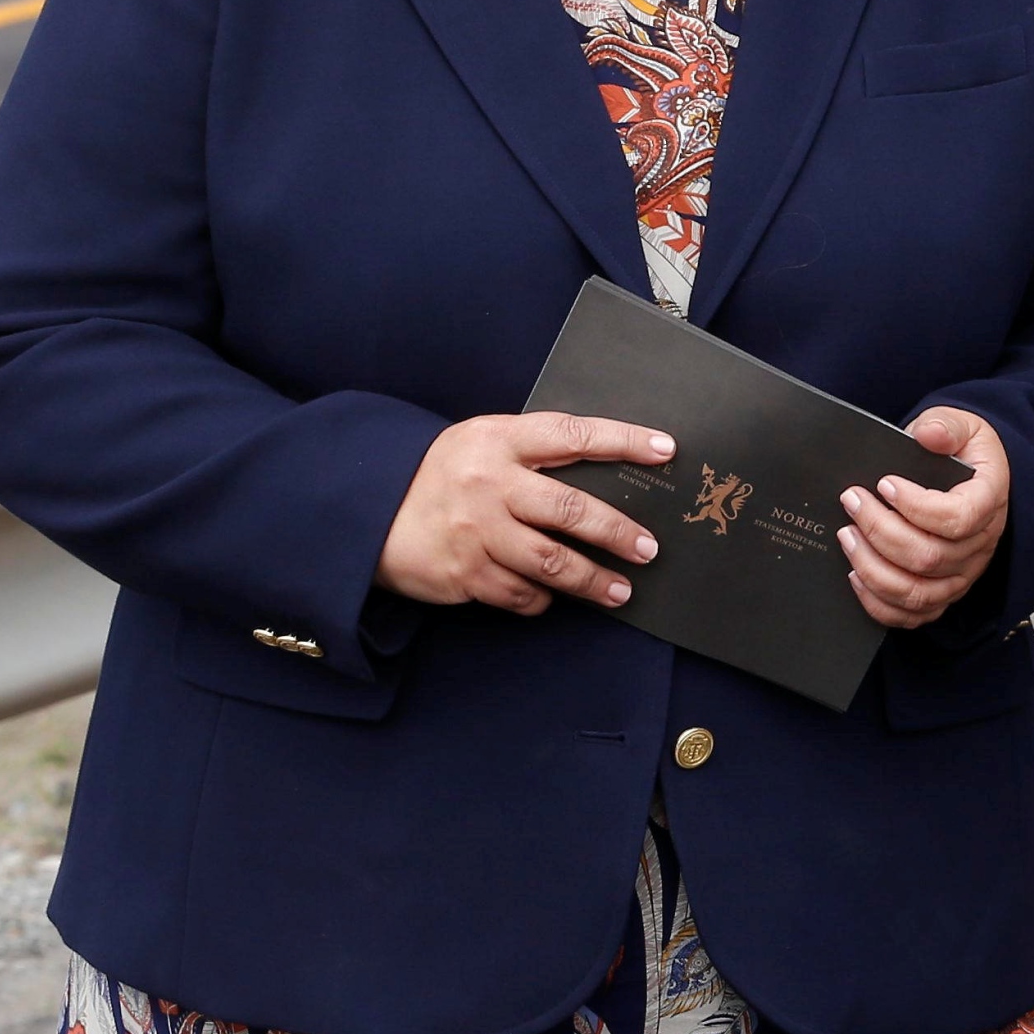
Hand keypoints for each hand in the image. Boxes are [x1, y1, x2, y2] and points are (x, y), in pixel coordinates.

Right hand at [376, 411, 675, 615]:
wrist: (367, 509)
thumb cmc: (441, 472)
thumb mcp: (483, 442)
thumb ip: (533, 452)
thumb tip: (603, 471)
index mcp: (500, 440)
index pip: (574, 435)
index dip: (624, 440)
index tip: (666, 450)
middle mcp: (491, 485)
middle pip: (570, 510)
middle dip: (617, 532)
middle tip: (649, 549)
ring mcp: (476, 533)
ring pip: (550, 562)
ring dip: (592, 580)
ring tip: (621, 591)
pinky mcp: (463, 575)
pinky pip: (519, 593)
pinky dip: (542, 598)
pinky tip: (554, 597)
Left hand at [839, 408, 1011, 629]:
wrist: (972, 475)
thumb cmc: (963, 451)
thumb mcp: (962, 425)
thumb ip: (947, 426)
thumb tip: (928, 434)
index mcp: (989, 499)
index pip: (959, 518)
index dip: (917, 506)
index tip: (884, 484)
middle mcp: (981, 544)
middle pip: (929, 557)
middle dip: (881, 531)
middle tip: (852, 502)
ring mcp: (963, 574)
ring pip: (917, 591)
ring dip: (874, 568)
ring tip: (847, 537)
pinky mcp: (944, 592)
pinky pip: (913, 614)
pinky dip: (879, 602)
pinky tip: (856, 575)